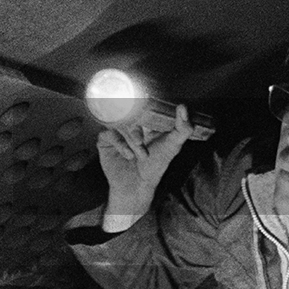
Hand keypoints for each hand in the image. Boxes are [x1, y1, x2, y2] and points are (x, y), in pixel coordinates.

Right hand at [96, 104, 202, 230]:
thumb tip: (183, 107)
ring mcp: (117, 128)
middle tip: (141, 142)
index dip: (146, 105)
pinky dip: (120, 143)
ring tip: (139, 154)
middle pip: (129, 112)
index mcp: (146, 119)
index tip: (150, 112)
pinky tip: (128, 155)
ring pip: (120, 122)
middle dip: (136, 129)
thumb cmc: (155, 165)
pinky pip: (108, 132)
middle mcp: (130, 121)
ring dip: (130, 139)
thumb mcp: (173, 146)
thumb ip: (183, 128)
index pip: (143, 103)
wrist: (137, 185)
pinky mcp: (105, 138)